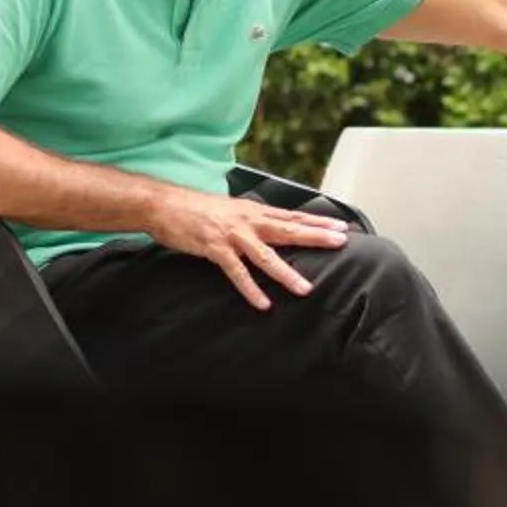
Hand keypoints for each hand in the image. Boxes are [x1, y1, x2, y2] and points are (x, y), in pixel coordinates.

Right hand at [145, 186, 352, 311]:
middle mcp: (248, 221)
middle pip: (288, 230)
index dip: (317, 222)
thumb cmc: (198, 209)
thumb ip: (254, 220)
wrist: (165, 204)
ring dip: (286, 273)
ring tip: (305, 288)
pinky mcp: (215, 248)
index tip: (341, 227)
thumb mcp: (233, 210)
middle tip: (340, 243)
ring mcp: (232, 235)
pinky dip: (250, 288)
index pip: (292, 216)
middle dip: (315, 237)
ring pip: (265, 256)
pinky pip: (236, 272)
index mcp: (254, 211)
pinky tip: (263, 302)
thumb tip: (274, 228)